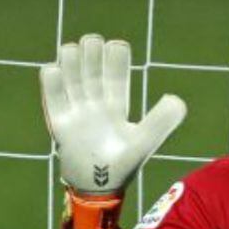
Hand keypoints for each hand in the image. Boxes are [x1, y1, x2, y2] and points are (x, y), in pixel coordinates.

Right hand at [40, 34, 185, 195]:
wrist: (99, 188)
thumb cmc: (124, 165)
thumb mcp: (145, 140)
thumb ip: (162, 121)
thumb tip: (176, 99)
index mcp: (116, 107)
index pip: (116, 77)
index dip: (116, 60)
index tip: (117, 45)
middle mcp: (95, 106)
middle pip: (92, 74)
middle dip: (92, 55)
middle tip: (92, 40)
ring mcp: (77, 113)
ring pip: (72, 81)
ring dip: (72, 63)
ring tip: (73, 48)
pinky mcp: (60, 124)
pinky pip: (53, 99)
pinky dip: (52, 84)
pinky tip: (54, 69)